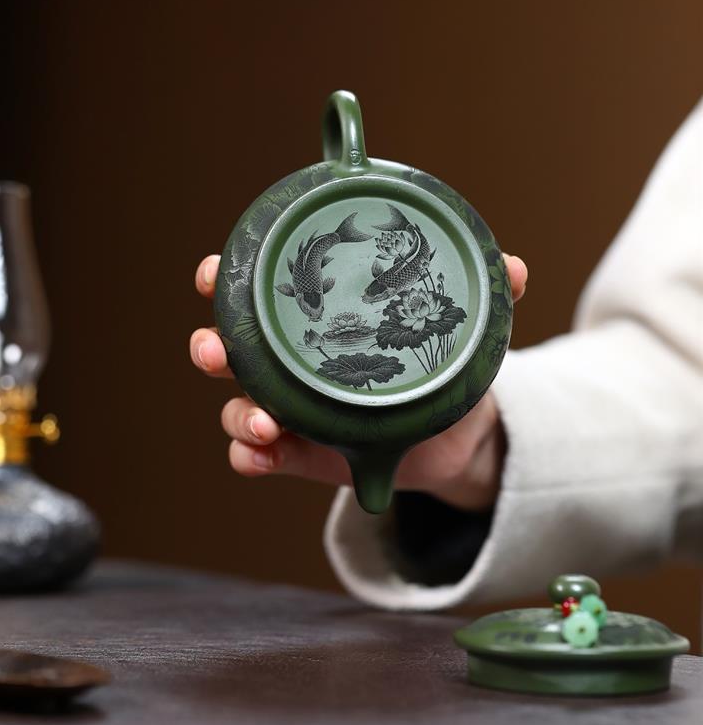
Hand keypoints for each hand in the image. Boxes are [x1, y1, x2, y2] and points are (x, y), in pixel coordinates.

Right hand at [190, 255, 526, 510]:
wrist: (457, 431)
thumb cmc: (439, 359)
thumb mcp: (459, 326)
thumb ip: (484, 295)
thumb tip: (513, 266)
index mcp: (315, 317)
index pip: (255, 291)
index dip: (225, 279)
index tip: (216, 274)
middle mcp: (291, 361)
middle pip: (228, 348)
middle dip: (210, 345)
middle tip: (216, 351)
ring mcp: (292, 410)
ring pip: (238, 406)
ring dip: (237, 410)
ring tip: (261, 421)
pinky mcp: (303, 454)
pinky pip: (261, 457)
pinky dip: (252, 457)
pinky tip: (263, 455)